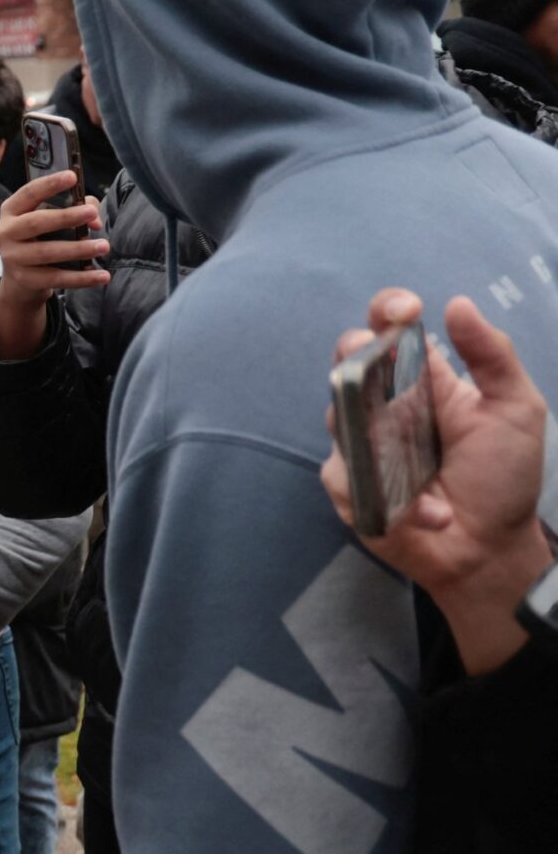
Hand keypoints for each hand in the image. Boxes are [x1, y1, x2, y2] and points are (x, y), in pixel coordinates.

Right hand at [0, 173, 111, 359]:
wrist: (21, 278)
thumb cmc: (41, 237)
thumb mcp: (50, 218)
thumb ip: (75, 208)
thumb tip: (95, 219)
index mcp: (12, 210)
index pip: (29, 193)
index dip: (50, 184)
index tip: (72, 176)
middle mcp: (6, 232)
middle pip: (36, 223)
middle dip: (66, 217)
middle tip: (92, 214)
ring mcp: (13, 258)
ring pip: (48, 252)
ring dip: (78, 249)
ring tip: (104, 246)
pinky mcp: (25, 280)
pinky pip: (56, 278)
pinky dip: (82, 278)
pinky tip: (103, 276)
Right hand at [320, 291, 551, 672]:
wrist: (488, 550)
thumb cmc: (504, 478)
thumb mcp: (516, 409)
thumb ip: (493, 356)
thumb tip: (457, 303)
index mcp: (423, 380)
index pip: (390, 330)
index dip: (386, 310)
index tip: (404, 310)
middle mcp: (384, 405)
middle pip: (348, 361)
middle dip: (354, 353)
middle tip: (373, 360)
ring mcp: (361, 444)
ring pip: (336, 413)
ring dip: (372, 431)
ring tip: (418, 464)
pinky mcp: (348, 484)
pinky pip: (343, 472)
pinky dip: (388, 494)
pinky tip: (428, 512)